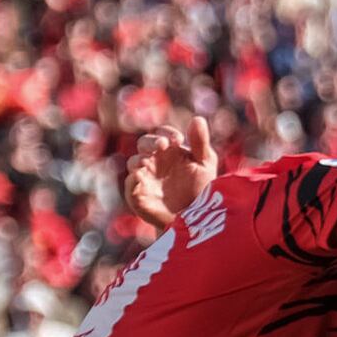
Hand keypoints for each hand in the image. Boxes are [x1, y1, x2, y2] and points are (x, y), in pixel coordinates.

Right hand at [125, 115, 216, 229]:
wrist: (193, 218)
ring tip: (147, 160)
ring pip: (134, 162)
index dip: (167, 132)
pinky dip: (134, 179)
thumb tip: (198, 118)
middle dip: (151, 142)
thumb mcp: (204, 164)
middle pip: (145, 143)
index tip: (177, 139)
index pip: (163, 133)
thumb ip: (200, 142)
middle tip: (162, 145)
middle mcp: (154, 160)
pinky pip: (131, 184)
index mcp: (170, 150)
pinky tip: (140, 176)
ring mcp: (144, 176)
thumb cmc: (200, 189)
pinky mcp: (137, 194)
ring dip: (140, 159)